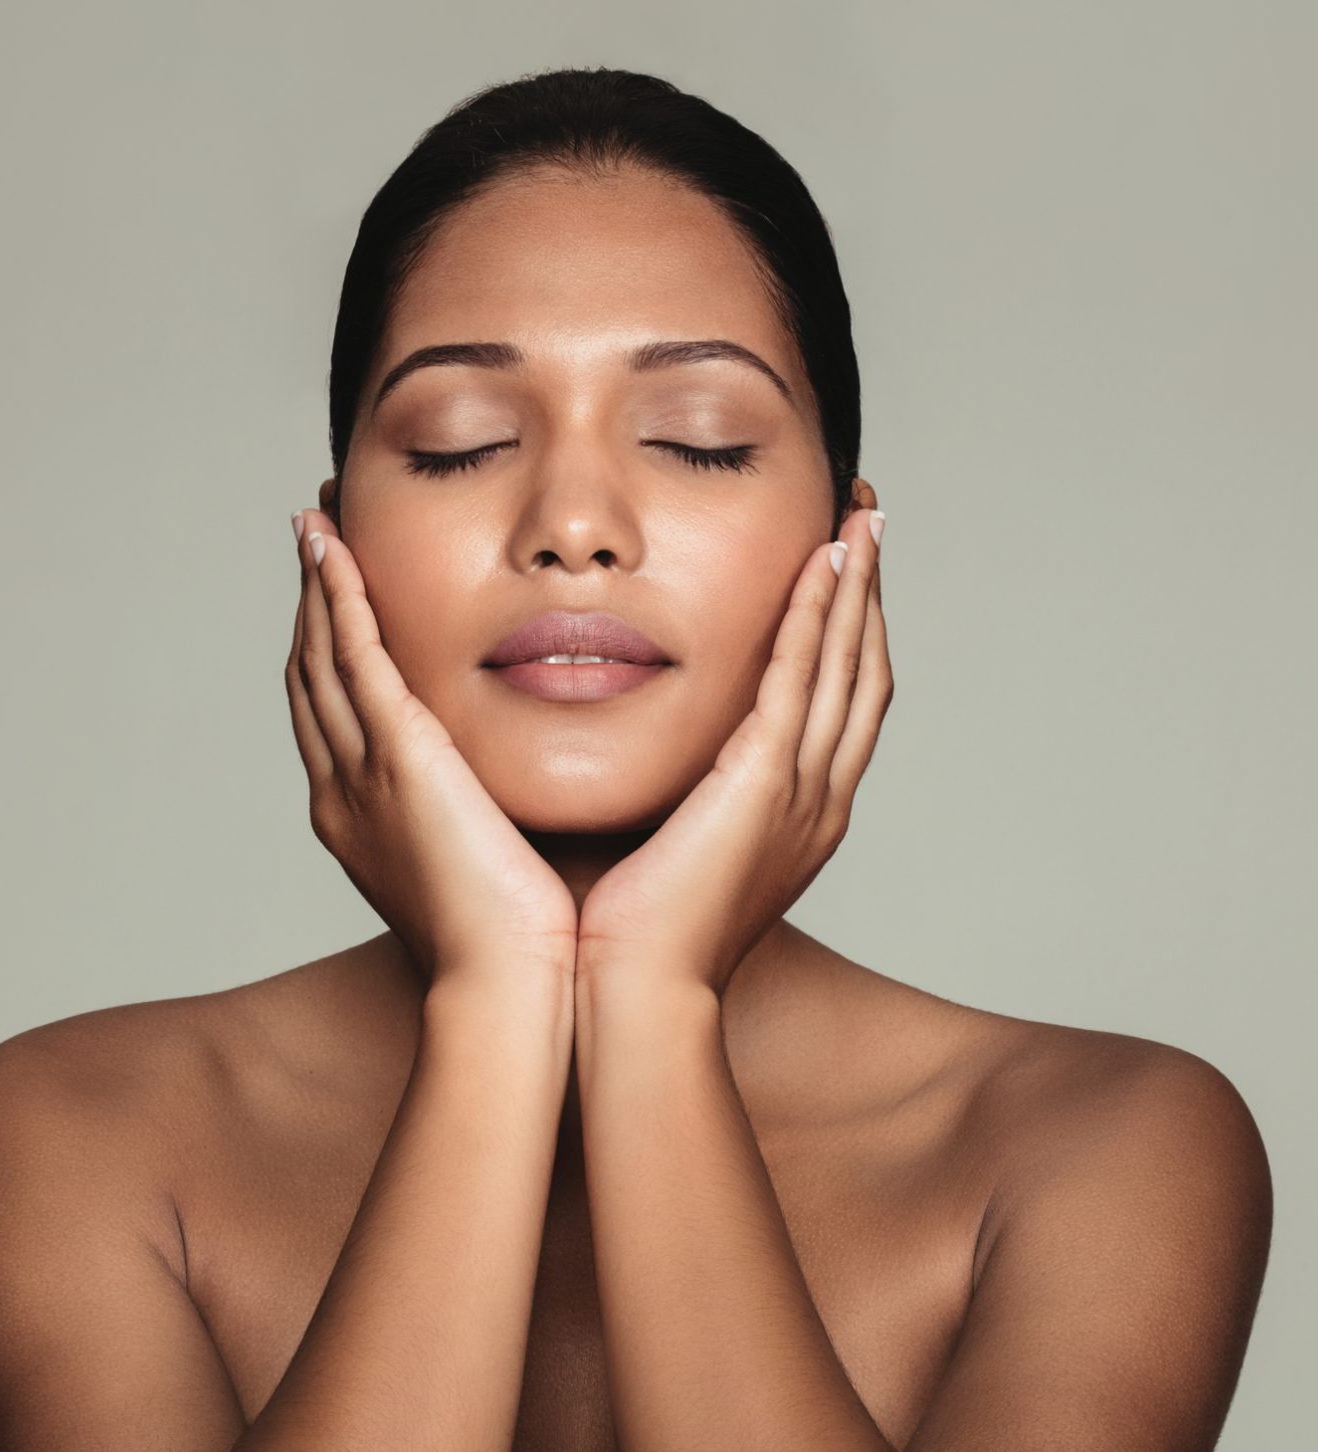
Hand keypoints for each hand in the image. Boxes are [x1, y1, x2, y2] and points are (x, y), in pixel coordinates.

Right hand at [285, 504, 577, 993]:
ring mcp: (362, 771)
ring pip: (323, 656)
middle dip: (310, 604)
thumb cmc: (516, 941)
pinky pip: (355, 659)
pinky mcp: (398, 756)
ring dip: (318, 585)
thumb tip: (513, 786)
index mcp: (362, 816)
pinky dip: (340, 600)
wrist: (510, 984)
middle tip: (313, 538)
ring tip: (316, 522)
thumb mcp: (485, 863)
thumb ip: (484, 814)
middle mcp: (344, 789)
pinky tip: (335, 551)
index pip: (336, 712)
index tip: (338, 594)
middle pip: (312, 675)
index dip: (329, 649)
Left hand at [575, 505, 892, 996]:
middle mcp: (819, 797)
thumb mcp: (680, 850)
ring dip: (856, 586)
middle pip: (865, 672)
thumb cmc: (641, 933)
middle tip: (872, 521)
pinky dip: (815, 615)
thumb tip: (661, 757)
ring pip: (846, 664)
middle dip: (871, 594)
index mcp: (803, 815)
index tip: (845, 571)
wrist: (639, 992)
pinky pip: (799, 678)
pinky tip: (820, 562)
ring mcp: (801, 789)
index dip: (853, 633)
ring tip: (862, 517)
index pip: (842, 703)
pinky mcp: (762, 780)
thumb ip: (687, 795)